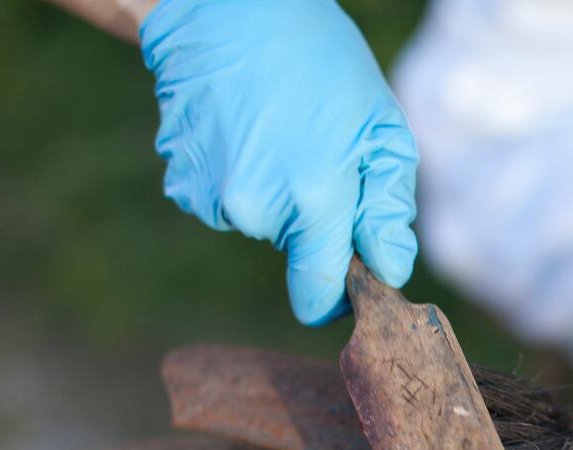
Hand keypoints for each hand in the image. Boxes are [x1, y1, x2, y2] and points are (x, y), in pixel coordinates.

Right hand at [140, 0, 417, 324]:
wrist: (230, 10)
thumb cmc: (321, 62)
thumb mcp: (380, 129)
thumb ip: (387, 211)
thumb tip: (390, 271)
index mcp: (312, 201)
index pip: (317, 297)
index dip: (336, 294)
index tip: (350, 273)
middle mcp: (256, 210)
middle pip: (293, 254)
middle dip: (312, 222)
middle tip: (316, 155)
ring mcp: (212, 198)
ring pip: (260, 225)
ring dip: (274, 196)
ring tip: (279, 134)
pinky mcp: (182, 184)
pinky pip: (225, 204)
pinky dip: (239, 180)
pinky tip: (245, 133)